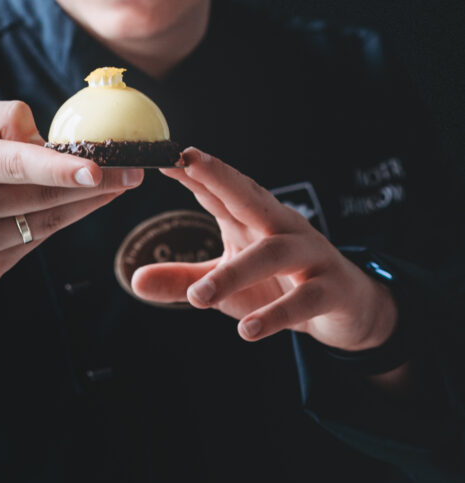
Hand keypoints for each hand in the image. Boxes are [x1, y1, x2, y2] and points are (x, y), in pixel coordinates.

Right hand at [0, 100, 142, 292]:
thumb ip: (2, 118)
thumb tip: (48, 136)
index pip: (15, 165)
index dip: (58, 169)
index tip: (98, 170)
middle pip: (42, 198)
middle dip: (96, 186)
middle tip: (136, 172)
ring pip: (46, 224)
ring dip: (87, 206)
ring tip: (121, 186)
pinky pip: (33, 243)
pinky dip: (58, 223)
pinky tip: (78, 205)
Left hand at [131, 148, 397, 350]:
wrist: (347, 309)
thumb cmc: (278, 285)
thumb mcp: (226, 285)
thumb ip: (184, 280)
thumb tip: (134, 280)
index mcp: (254, 219)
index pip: (220, 191)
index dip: (193, 172)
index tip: (164, 154)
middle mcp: (281, 227)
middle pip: (250, 196)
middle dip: (220, 176)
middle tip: (187, 162)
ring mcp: (310, 254)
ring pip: (273, 253)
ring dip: (235, 273)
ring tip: (199, 298)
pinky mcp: (331, 289)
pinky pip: (305, 299)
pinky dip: (276, 314)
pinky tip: (248, 329)